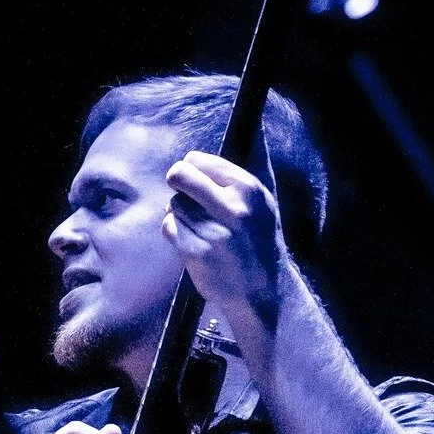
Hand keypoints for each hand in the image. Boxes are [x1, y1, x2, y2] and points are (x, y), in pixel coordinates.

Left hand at [162, 151, 288, 374]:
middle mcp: (232, 208)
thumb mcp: (263, 203)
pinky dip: (174, 231)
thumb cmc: (259, 242)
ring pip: (174, 204)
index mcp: (248, 189)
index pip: (199, 160)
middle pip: (180, 175)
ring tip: (197, 224)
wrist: (263, 291)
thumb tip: (229, 142)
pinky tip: (190, 239)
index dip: (191, 167)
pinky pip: (169, 227)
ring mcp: (214, 232)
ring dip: (179, 212)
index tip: (194, 178)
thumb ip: (241, 175)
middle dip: (176, 180)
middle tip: (180, 189)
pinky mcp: (196, 254)